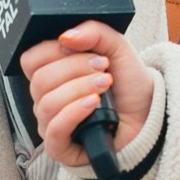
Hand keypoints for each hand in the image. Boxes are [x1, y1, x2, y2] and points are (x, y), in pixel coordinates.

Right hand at [21, 22, 155, 166]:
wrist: (148, 116)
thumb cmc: (128, 85)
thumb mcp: (117, 48)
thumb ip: (94, 32)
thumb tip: (65, 36)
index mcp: (52, 74)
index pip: (31, 60)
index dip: (53, 50)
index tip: (85, 49)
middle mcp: (46, 98)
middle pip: (40, 80)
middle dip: (74, 69)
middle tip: (103, 67)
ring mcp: (50, 123)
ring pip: (47, 103)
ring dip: (79, 89)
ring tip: (105, 85)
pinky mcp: (59, 147)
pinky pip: (54, 129)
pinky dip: (74, 113)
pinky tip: (93, 104)